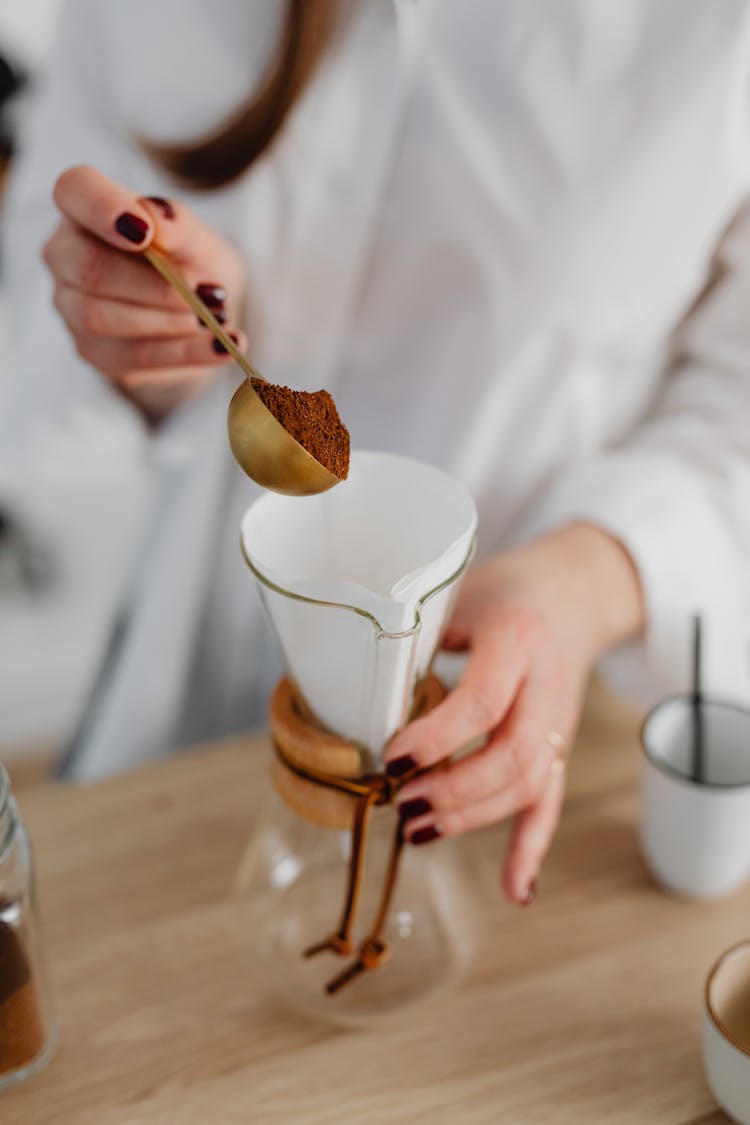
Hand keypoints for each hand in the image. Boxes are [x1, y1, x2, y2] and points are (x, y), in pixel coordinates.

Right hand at [43, 165, 246, 421]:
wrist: (201, 309)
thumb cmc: (189, 259)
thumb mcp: (197, 238)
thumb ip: (178, 225)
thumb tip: (159, 222)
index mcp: (84, 205)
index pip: (74, 191)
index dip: (103, 209)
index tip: (146, 233)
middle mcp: (65, 254)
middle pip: (91, 268)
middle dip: (157, 286)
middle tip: (210, 294)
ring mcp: (70, 306)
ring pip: (102, 318)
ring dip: (170, 322)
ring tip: (218, 321)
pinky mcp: (91, 350)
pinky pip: (130, 357)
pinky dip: (183, 354)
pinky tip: (220, 349)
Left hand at [384, 523, 643, 904]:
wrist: (572, 593)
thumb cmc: (504, 591)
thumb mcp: (458, 595)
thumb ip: (416, 636)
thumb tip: (348, 685)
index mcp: (518, 639)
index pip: (483, 701)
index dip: (436, 737)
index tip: (391, 756)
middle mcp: (547, 686)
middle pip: (513, 756)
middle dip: (453, 791)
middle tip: (399, 805)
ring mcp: (559, 722)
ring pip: (528, 785)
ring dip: (473, 819)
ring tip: (417, 832)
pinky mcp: (560, 746)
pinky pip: (550, 802)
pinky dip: (531, 848)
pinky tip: (513, 892)